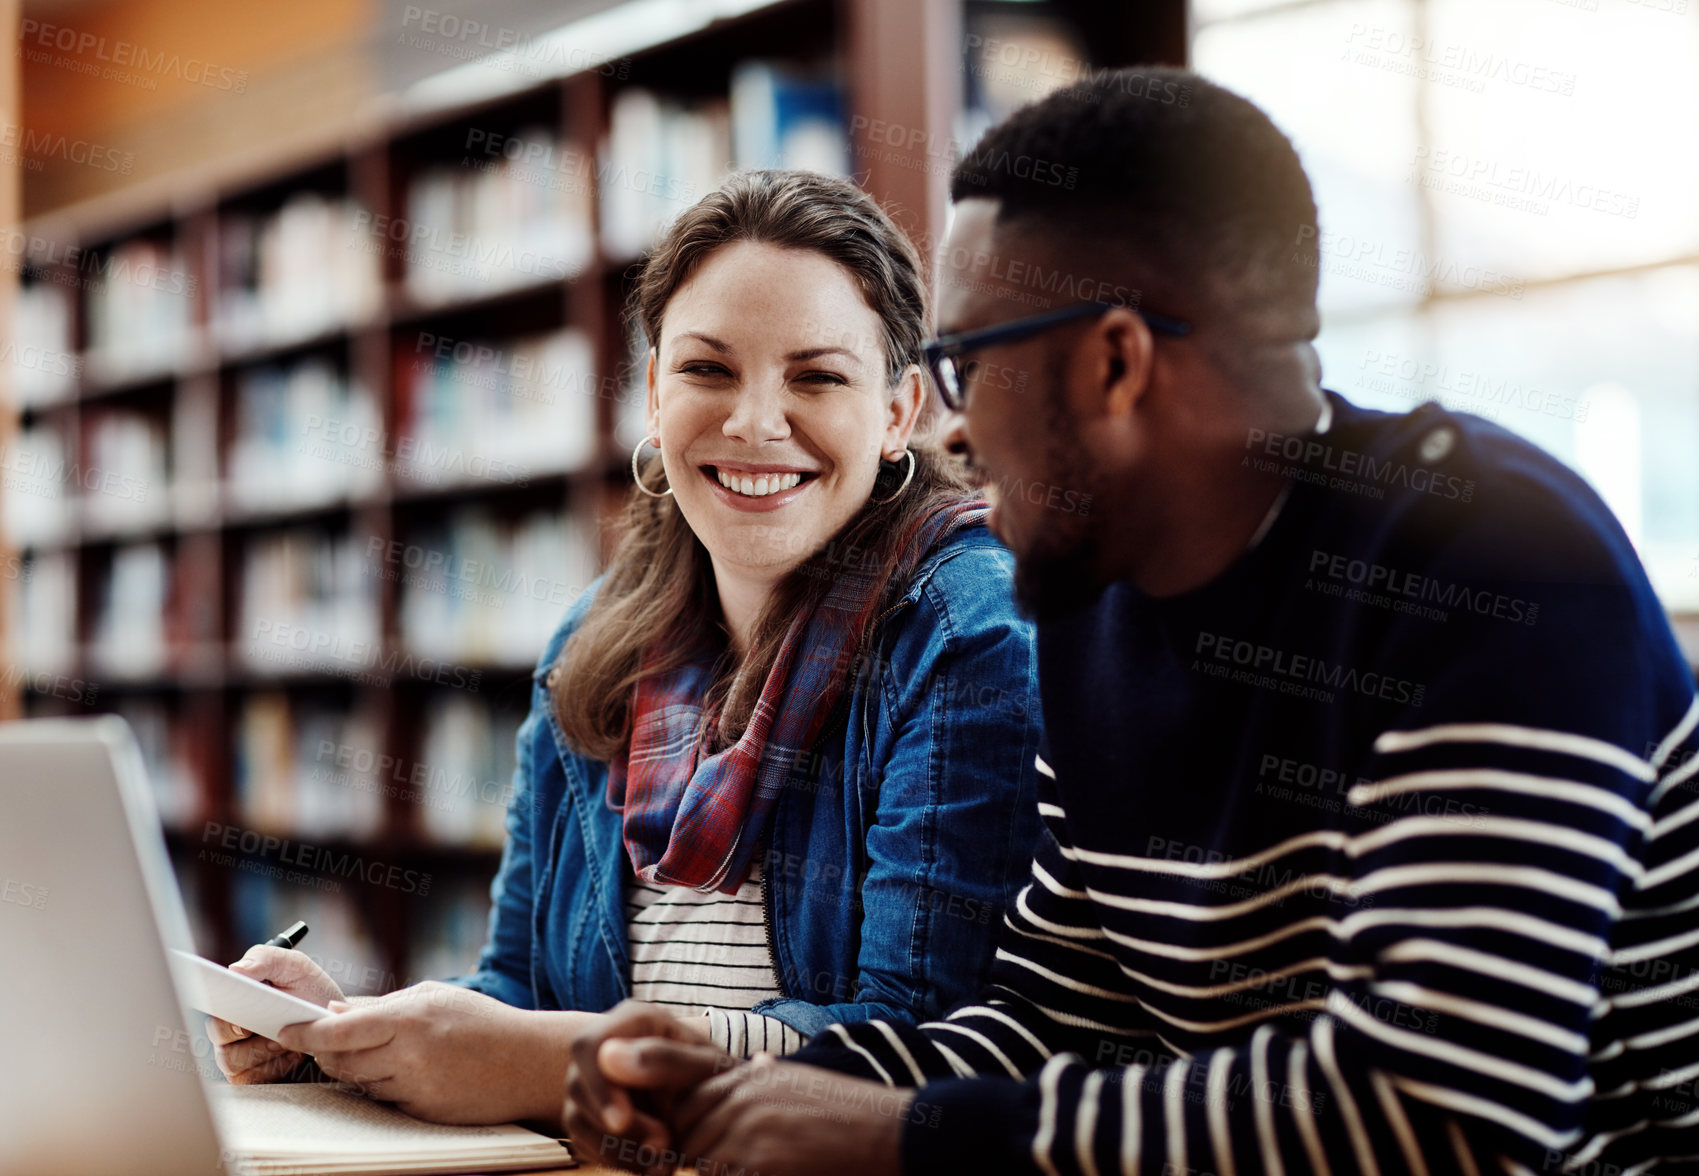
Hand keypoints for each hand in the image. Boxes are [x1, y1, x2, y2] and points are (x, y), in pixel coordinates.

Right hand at [207, 946, 344, 1083]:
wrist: (334, 1022)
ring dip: (262, 1051)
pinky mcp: (250, 1075)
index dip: (219, 1008)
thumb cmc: (309, 990)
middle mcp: (228, 1026)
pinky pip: (250, 1079)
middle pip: (218, 1034)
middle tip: (274, 1029)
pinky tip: (292, 1056)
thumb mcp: (295, 966)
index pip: (212, 1003)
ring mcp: (236, 1053)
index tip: (240, 1016)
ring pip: (231, 1060)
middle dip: (246, 1032)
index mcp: (233, 997)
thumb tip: (235, 969)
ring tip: (287, 1042)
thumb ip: (266, 959)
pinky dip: (273, 1068)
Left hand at [275, 982, 591, 1126]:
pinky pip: (385, 1101)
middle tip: (327, 1040)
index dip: (306, 1032)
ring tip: (387, 1052)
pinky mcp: (421, 1114)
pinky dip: (384, 1086)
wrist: (528, 1063)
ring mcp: (414, 1089)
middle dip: (327, 1051)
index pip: (340, 1030)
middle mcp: (408, 1056)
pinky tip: (409, 1072)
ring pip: (360, 1083)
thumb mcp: (435, 997)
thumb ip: (384, 1005)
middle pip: (340, 1061)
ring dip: (359, 1069)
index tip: (285, 1029)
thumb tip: (336, 1010)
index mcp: (410, 1019)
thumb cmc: (483, 1022)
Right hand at [562, 1000, 727, 1172]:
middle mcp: (606, 1046)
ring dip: (617, 1149)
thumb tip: (608, 1056)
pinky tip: (651, 1166)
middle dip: (617, 1126)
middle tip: (662, 1148)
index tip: (621, 1122)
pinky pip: (584, 1141)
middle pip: (579, 1085)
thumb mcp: (705, 1068)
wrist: (722, 1108)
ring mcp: (595, 1080)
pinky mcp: (592, 1113)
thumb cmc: (717, 1079)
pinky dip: (615, 1160)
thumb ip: (665, 1059)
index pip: (589, 1047)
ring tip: (663, 1163)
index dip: (599, 1086)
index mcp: (634, 1021)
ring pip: (577, 1118)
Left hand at [595, 1041, 908, 1175]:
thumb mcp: (801, 1085)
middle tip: (673, 1159)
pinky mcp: (757, 1166)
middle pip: (686, 1130)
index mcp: (751, 1077)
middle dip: (684, 1152)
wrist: (892, 1134)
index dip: (668, 1111)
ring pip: (697, 1157)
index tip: (645, 1111)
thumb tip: (751, 1063)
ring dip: (711, 1166)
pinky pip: (719, 1174)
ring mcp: (748, 1132)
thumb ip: (766, 1078)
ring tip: (756, 1154)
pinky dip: (724, 1173)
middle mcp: (743, 1098)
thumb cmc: (850, 1115)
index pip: (685, 1089)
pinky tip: (762, 1168)